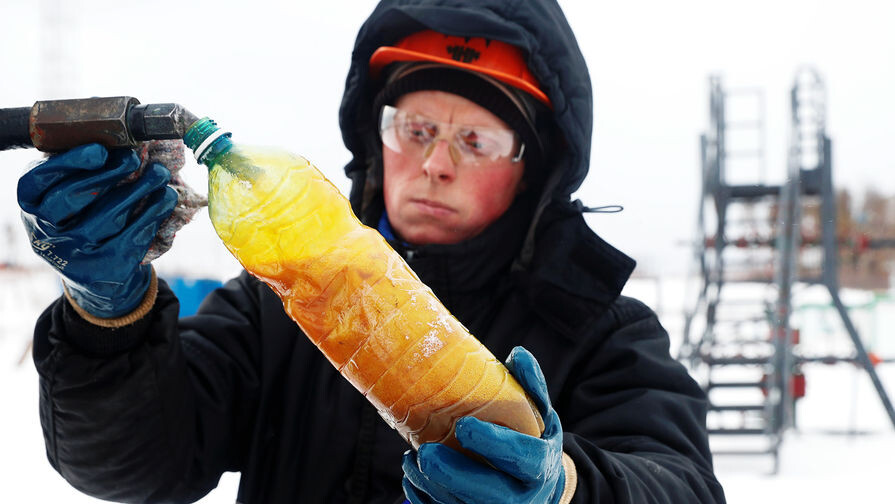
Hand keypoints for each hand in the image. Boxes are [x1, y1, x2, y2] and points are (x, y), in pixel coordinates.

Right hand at [18, 143, 176, 317]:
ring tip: (159, 173)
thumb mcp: (70, 193)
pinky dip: (153, 213)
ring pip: (107, 217)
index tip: (100, 150)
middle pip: (70, 198)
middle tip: (133, 157)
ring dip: (138, 190)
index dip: (68, 163)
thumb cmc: (83, 217)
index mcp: (31, 206)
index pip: (38, 180)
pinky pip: (132, 236)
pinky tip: (166, 197)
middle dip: (106, 174)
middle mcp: (46, 233)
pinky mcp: (105, 268)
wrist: (95, 271)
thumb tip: (115, 137)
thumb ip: (80, 169)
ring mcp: (74, 255)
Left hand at [402, 346, 565, 503]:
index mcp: (540, 466)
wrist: (537, 484)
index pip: (522, 458)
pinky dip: (425, 500)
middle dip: (454, 475)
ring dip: (432, 486)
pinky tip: (411, 478)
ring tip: (411, 459)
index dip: (494, 444)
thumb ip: (530, 386)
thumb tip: (518, 353)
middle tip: (425, 452)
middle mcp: (522, 498)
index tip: (464, 425)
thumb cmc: (533, 442)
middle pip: (491, 495)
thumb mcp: (541, 414)